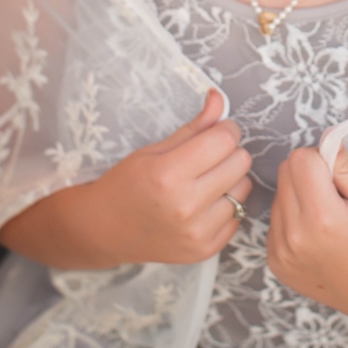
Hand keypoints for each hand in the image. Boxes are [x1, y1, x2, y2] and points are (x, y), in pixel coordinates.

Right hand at [83, 90, 252, 265]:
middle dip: (229, 152)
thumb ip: (194, 126)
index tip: (217, 130)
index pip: (225, 140)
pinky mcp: (205, 250)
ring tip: (204, 182)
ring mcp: (197, 232)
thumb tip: (219, 98)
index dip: (225, 128)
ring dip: (230, 180)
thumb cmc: (126, 184)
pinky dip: (226, 206)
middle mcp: (186, 206)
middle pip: (240, 162)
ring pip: (244, 188)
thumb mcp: (154, 150)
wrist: (103, 230)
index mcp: (168, 175)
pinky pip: (239, 215)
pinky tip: (203, 204)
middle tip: (208, 156)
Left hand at [267, 145, 347, 333]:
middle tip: (335, 195)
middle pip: (285, 172)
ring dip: (299, 195)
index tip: (340, 178)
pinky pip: (275, 218)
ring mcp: (280, 252)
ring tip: (326, 217)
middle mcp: (294, 237)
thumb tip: (327, 136)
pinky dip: (293, 217)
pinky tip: (315, 233)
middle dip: (308, 173)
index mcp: (322, 219)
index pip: (301, 159)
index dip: (323, 159)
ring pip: (278, 193)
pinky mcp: (274, 261)